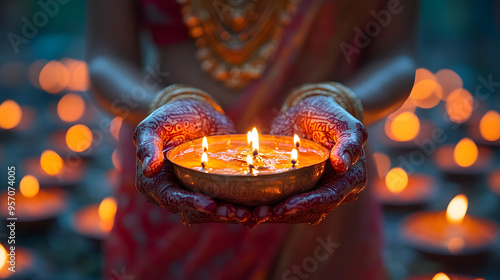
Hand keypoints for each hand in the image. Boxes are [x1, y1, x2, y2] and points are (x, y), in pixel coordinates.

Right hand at [133, 98, 250, 224]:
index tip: (211, 204)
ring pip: (212, 211)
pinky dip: (241, 206)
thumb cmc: (170, 117)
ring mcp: (194, 193)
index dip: (191, 203)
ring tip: (251, 215)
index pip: (172, 198)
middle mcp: (173, 193)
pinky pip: (225, 202)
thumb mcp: (155, 125)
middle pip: (195, 211)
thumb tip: (149, 170)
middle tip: (238, 214)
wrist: (195, 111)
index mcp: (154, 184)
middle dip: (216, 214)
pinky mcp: (214, 189)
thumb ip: (148, 145)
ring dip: (231, 215)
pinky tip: (258, 208)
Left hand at [258, 88, 367, 224]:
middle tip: (260, 214)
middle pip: (311, 211)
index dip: (307, 204)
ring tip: (251, 214)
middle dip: (285, 214)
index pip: (329, 197)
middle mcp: (336, 192)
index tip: (285, 206)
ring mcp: (315, 194)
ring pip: (296, 214)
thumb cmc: (328, 115)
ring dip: (274, 216)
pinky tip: (248, 210)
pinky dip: (268, 209)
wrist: (309, 115)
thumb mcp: (341, 120)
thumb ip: (348, 140)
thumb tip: (343, 165)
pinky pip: (284, 207)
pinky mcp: (298, 193)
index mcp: (351, 178)